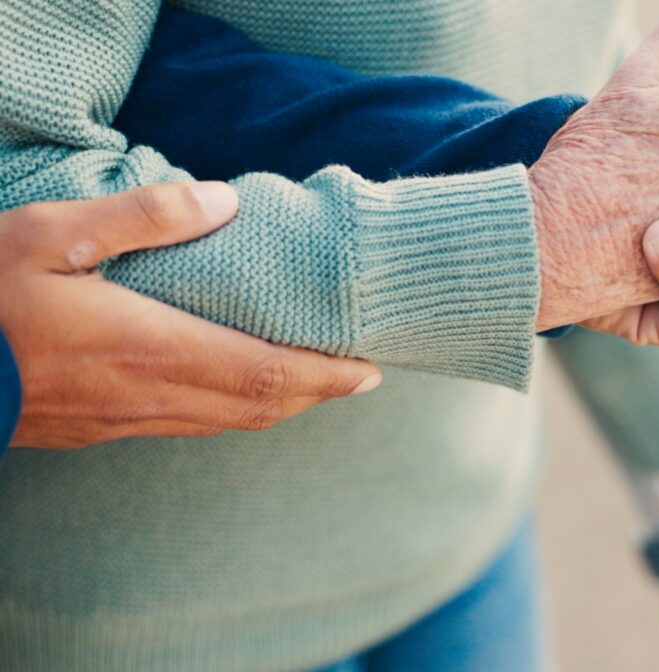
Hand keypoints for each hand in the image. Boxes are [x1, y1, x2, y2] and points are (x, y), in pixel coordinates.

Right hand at [0, 183, 381, 448]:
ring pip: (227, 421)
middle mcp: (151, 394)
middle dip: (318, 394)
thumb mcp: (53, 233)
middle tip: (360, 378)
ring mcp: (126, 420)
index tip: (370, 370)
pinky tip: (236, 391)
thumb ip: (145, 217)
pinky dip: (234, 410)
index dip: (326, 376)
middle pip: (259, 405)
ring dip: (279, 404)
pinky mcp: (101, 429)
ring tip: (315, 384)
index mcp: (150, 346)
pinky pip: (190, 425)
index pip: (266, 371)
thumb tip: (226, 202)